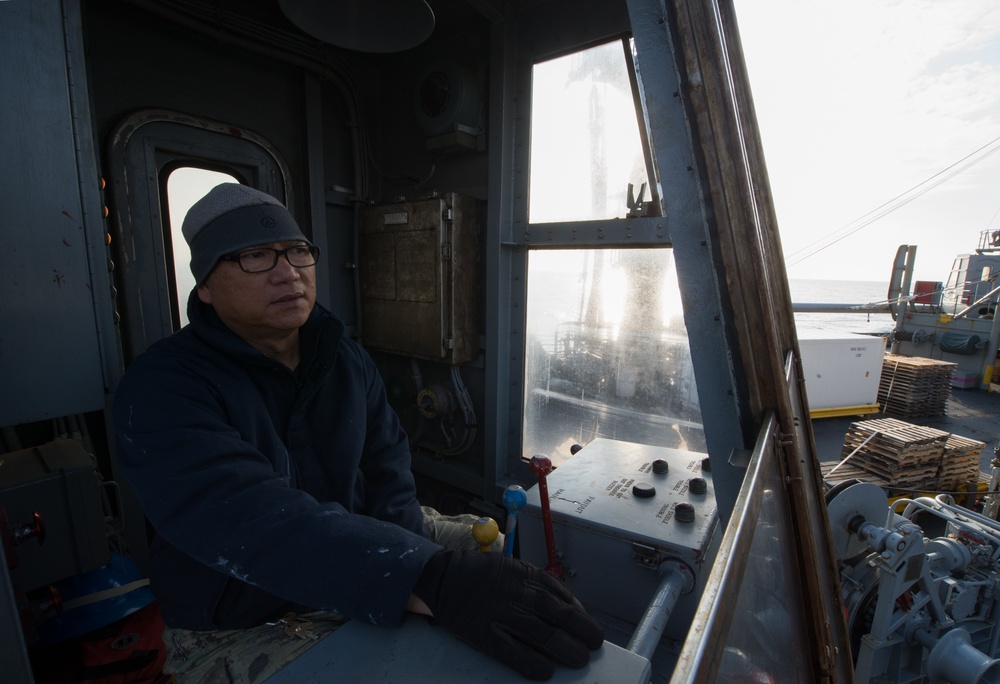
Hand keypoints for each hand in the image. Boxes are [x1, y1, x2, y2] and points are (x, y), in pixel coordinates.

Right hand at [411, 550, 603, 680]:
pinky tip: (547, 672)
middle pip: (558, 616)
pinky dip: (531, 663)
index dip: (581, 614)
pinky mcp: (482, 634)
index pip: (562, 596)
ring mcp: (498, 614)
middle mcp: (515, 593)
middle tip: (594, 644)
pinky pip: (511, 652)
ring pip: (541, 635)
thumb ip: (540, 584)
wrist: (441, 577)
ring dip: (565, 649)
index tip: (589, 626)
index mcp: (524, 575)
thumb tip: (571, 607)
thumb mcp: (513, 568)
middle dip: (582, 631)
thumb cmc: (482, 575)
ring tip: (579, 659)